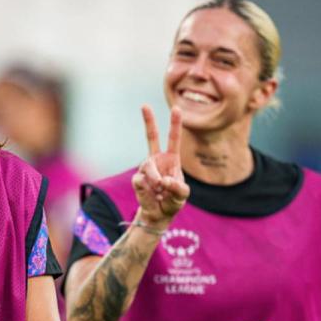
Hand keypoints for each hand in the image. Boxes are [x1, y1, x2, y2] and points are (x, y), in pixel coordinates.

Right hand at [131, 105, 189, 227]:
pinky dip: (148, 189)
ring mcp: (146, 168)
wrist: (158, 215)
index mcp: (171, 160)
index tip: (177, 108)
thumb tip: (163, 180)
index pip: (173, 139)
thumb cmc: (172, 202)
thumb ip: (178, 188)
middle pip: (151, 137)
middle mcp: (157, 160)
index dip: (175, 124)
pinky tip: (152, 194)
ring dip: (155, 180)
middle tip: (144, 105)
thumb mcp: (182, 196)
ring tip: (160, 190)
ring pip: (148, 166)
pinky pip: (141, 180)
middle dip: (148, 121)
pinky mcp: (137, 179)